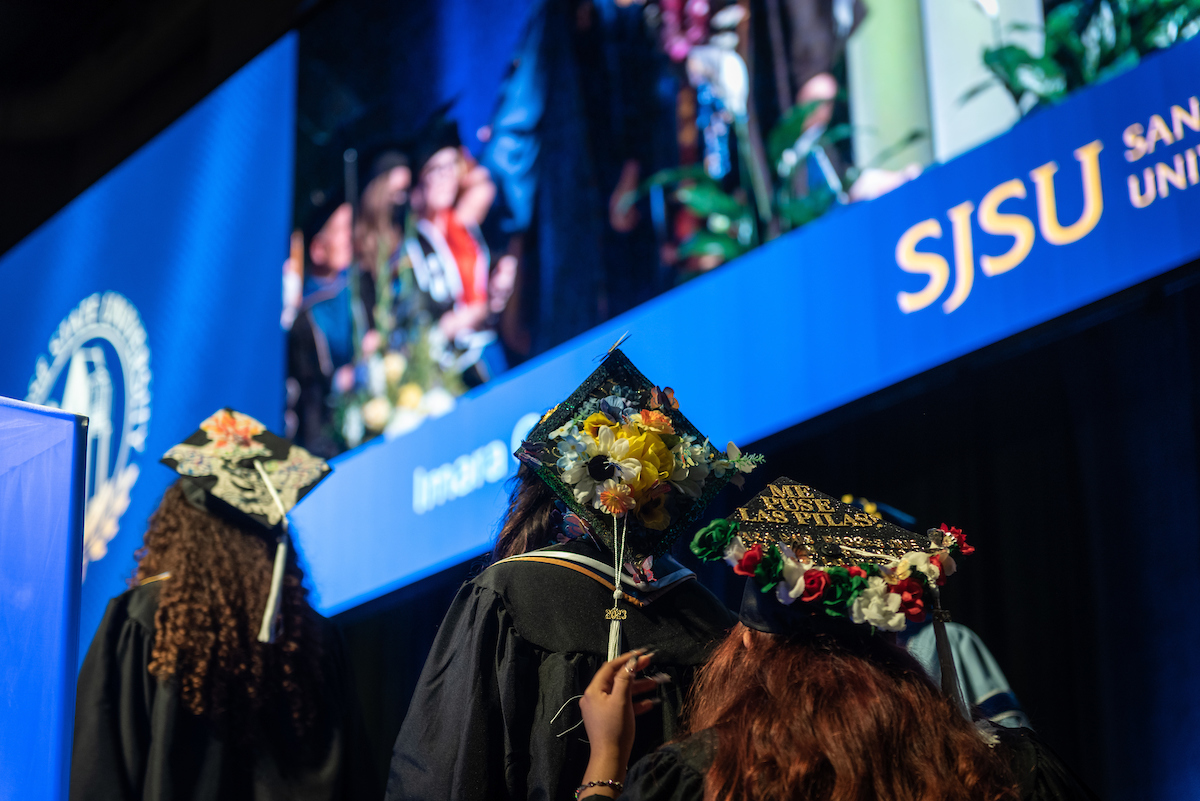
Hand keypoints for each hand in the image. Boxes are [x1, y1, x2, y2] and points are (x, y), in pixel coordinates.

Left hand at [579, 649, 660, 794]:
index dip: (626, 659)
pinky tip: (650, 703)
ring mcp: (602, 709)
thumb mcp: (621, 701)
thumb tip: (631, 662)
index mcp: (594, 690)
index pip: (610, 667)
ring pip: (622, 692)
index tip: (641, 654)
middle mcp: (595, 697)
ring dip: (638, 688)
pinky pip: (623, 705)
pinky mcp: (609, 719)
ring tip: (656, 683)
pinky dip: (635, 703)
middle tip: (651, 663)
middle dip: (635, 673)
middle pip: (617, 679)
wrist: (611, 758)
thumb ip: (625, 679)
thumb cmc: (615, 728)